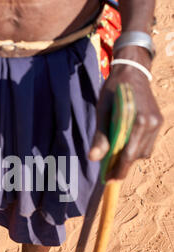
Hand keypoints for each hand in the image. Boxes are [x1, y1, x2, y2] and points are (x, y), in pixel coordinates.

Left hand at [89, 54, 162, 179]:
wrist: (132, 70)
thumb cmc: (113, 89)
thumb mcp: (102, 111)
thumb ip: (100, 136)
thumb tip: (94, 158)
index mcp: (138, 120)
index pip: (129, 154)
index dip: (119, 170)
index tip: (108, 181)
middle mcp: (151, 124)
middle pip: (137, 156)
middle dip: (122, 166)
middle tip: (107, 172)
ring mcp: (157, 123)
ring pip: (144, 152)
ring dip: (129, 157)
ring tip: (114, 155)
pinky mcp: (158, 122)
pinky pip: (147, 144)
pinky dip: (135, 148)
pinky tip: (125, 143)